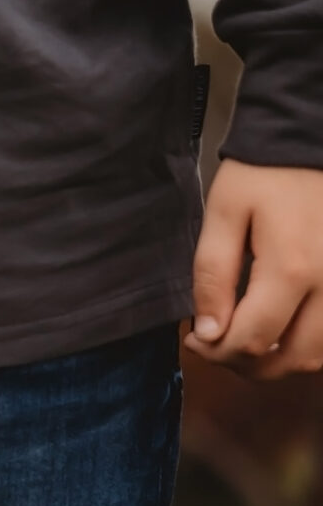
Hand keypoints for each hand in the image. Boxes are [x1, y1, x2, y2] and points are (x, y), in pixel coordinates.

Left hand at [186, 160, 322, 378]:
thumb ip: (213, 276)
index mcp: (292, 269)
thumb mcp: (223, 216)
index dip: (216, 352)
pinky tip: (280, 330)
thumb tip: (209, 332)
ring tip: (247, 343)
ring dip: (280, 362)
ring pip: (319, 355)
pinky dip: (307, 345)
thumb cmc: (264, 174)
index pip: (252, 342)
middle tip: (217, 347)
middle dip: (246, 365)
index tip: (196, 340)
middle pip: (291, 360)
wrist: (312, 140)